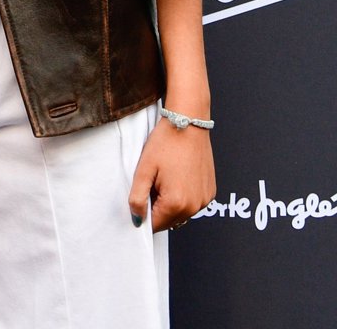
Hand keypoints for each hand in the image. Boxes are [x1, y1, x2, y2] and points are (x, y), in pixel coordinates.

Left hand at [128, 117, 214, 231]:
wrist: (188, 122)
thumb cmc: (166, 142)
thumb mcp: (144, 169)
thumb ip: (137, 198)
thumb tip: (137, 220)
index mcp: (176, 203)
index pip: (154, 225)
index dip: (144, 210)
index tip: (144, 192)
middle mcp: (194, 207)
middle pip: (168, 221)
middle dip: (158, 207)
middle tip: (155, 180)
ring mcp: (204, 200)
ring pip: (181, 214)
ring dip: (171, 203)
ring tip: (167, 176)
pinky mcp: (210, 192)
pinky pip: (193, 203)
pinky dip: (184, 196)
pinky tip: (180, 175)